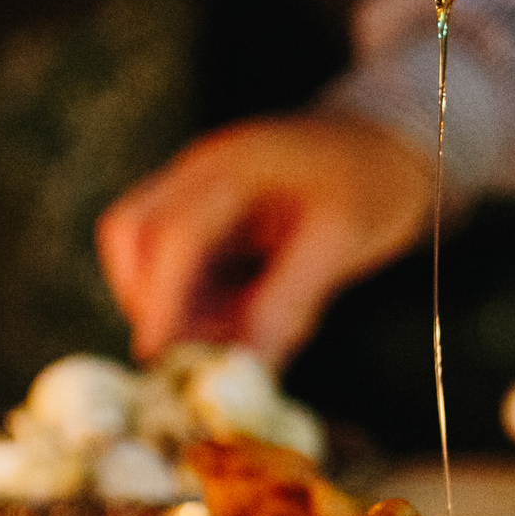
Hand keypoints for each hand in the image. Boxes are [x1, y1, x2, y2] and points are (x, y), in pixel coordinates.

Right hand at [95, 114, 433, 364]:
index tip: (157, 354)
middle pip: (130, 233)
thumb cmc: (371, 184)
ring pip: (143, 253)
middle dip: (148, 299)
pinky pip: (175, 264)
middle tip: (186, 350)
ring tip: (233, 333)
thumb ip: (291, 300)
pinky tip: (241, 316)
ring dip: (172, 305)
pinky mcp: (204, 215)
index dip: (160, 299)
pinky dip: (193, 301)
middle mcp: (200, 172)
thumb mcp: (343, 240)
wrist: (384, 148)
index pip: (173, 231)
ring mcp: (196, 190)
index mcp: (234, 166)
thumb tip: (248, 367)